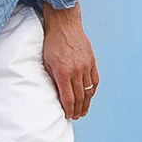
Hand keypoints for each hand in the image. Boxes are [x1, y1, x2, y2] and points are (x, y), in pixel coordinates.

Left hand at [40, 4, 97, 119]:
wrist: (64, 23)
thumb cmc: (52, 42)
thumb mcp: (46, 61)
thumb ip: (52, 78)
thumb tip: (57, 93)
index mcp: (63, 72)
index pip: (68, 98)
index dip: (68, 109)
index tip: (67, 116)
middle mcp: (77, 71)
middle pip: (79, 97)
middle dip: (77, 109)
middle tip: (75, 117)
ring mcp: (86, 66)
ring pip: (89, 91)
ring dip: (86, 103)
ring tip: (83, 111)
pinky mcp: (91, 61)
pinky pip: (95, 80)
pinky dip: (92, 91)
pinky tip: (89, 96)